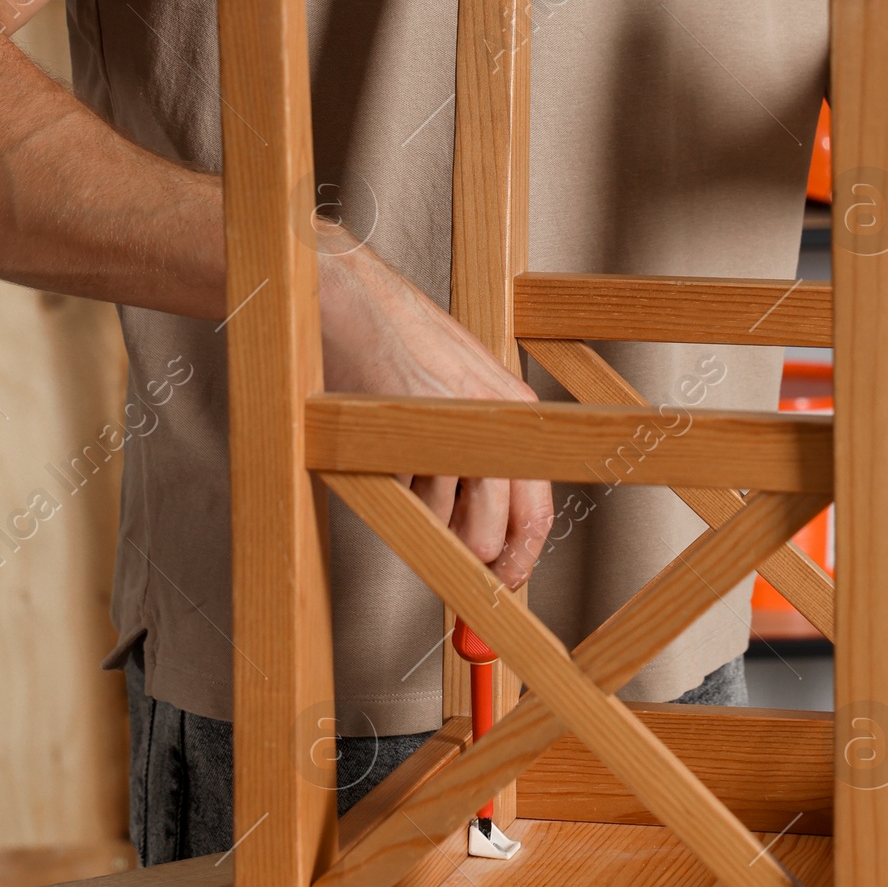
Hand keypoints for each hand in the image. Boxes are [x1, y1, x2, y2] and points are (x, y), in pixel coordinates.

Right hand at [316, 230, 552, 585]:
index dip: (515, 564)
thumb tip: (488, 537)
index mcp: (517, 409)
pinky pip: (399, 496)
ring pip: (439, 523)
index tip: (498, 588)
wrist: (352, 299)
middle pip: (488, 537)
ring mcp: (449, 429)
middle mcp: (495, 421)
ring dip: (415, 509)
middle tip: (435, 535)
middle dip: (459, 551)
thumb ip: (484, 455)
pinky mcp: (404, 433)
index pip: (535, 515)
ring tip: (402, 459)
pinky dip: (386, 486)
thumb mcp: (465, 391)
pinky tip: (381, 443)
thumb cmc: (404, 341)